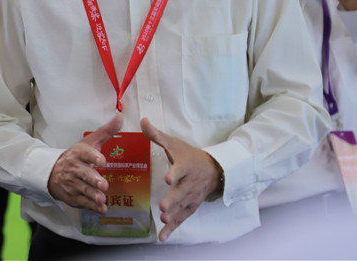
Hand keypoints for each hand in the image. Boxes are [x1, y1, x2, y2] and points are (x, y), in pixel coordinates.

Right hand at [47, 113, 122, 212]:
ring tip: (102, 198)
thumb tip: (120, 117)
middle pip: (84, 174)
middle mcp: (75, 169)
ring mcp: (73, 184)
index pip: (85, 153)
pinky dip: (92, 206)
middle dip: (93, 180)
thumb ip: (106, 131)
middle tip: (103, 184)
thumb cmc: (77, 157)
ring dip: (93, 195)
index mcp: (79, 153)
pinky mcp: (74, 197)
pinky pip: (83, 202)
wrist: (53, 173)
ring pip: (84, 189)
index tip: (102, 160)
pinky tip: (101, 208)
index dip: (93, 157)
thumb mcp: (89, 142)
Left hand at [141, 118, 221, 241]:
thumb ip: (156, 135)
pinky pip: (182, 218)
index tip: (169, 177)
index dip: (175, 173)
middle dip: (173, 199)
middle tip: (163, 206)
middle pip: (181, 192)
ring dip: (174, 215)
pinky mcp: (190, 207)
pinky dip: (173, 228)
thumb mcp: (174, 144)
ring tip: (164, 219)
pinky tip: (163, 236)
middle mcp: (189, 183)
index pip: (180, 169)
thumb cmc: (188, 155)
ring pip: (183, 207)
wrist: (214, 170)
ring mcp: (191, 197)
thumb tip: (142, 120)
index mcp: (185, 166)